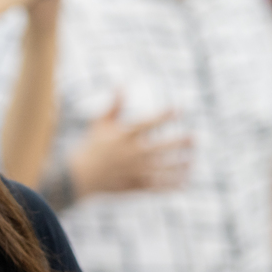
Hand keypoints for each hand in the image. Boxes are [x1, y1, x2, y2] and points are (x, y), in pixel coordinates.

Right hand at [67, 95, 191, 197]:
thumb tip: (121, 85)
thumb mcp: (99, 124)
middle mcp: (130, 154)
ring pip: (162, 169)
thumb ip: (114, 106)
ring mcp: (132, 171)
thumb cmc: (91, 147)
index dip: (164, 116)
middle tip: (193, 138)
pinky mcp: (133, 186)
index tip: (178, 110)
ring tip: (191, 160)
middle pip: (159, 147)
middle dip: (178, 143)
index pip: (147, 124)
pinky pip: (156, 186)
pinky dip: (171, 185)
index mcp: (122, 136)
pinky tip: (184, 182)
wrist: (77, 177)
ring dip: (179, 165)